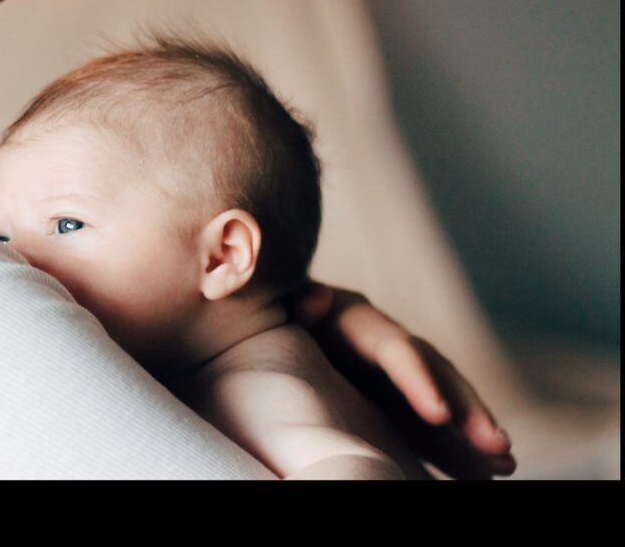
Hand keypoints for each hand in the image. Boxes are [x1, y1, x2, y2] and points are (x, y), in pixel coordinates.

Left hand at [285, 282, 516, 479]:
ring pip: (444, 404)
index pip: (396, 350)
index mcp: (358, 321)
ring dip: (474, 432)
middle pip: (435, 376)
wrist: (267, 322)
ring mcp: (395, 376)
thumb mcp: (280, 304)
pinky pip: (434, 429)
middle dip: (467, 411)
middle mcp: (387, 346)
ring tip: (506, 465)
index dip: (418, 380)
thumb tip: (314, 299)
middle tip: (497, 446)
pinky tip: (488, 474)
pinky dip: (459, 449)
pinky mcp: (396, 403)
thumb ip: (299, 303)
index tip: (439, 415)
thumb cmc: (269, 315)